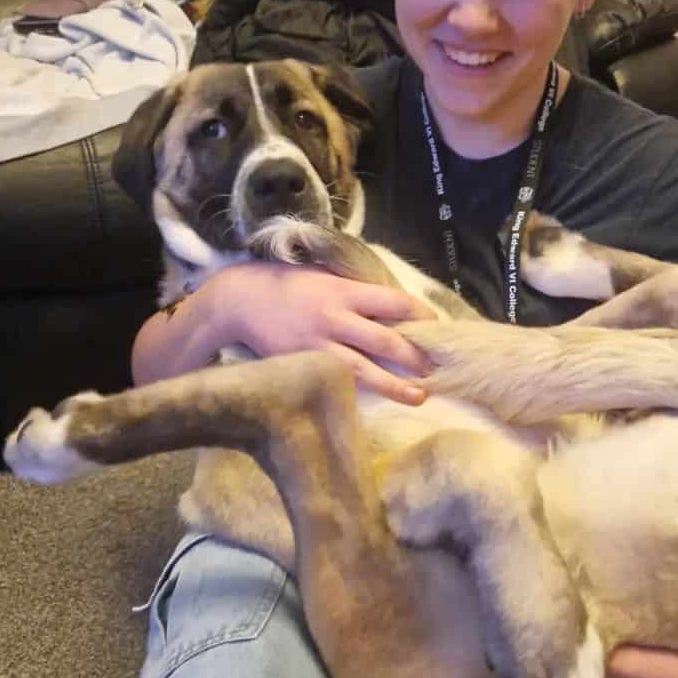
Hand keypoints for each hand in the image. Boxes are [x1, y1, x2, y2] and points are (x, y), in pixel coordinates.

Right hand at [210, 262, 437, 404]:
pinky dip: (361, 390)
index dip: (420, 316)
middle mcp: (335, 318)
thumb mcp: (327, 277)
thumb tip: (396, 308)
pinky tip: (379, 399)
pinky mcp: (305, 365)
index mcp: (344, 291)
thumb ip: (358, 292)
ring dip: (394, 384)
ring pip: (365, 369)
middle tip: (435, 368)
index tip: (436, 328)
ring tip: (419, 396)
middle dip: (414, 356)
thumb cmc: (290, 286)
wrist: (242, 301)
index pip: (394, 303)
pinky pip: (339, 380)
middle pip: (386, 340)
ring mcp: (320, 346)